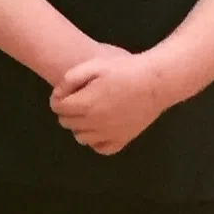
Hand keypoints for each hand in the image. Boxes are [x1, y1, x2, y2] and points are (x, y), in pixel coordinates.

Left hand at [51, 45, 168, 155]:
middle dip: (67, 111)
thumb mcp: (92, 65)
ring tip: (89, 113)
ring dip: (80, 126)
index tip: (66, 92)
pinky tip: (101, 127)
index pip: (57, 108)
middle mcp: (95, 123)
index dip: (58, 98)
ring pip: (81, 138)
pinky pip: (101, 148)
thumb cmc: (123, 70)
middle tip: (78, 100)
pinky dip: (97, 140)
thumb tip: (58, 95)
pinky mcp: (124, 139)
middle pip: (67, 123)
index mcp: (85, 104)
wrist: (155, 82)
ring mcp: (110, 134)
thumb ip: (70, 80)